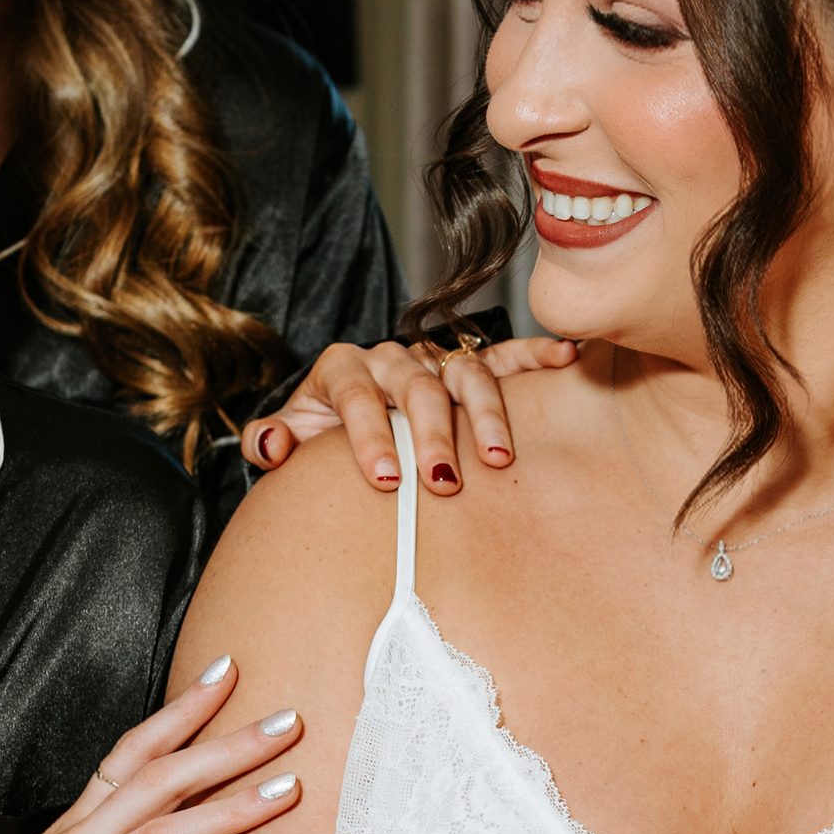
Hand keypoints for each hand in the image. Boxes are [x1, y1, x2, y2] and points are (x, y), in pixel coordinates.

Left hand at [244, 334, 580, 492]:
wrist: (345, 421)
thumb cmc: (321, 436)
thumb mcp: (291, 437)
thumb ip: (271, 441)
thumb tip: (270, 446)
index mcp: (344, 369)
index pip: (357, 396)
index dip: (370, 435)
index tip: (384, 479)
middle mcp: (392, 359)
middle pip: (417, 387)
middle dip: (431, 434)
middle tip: (442, 479)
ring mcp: (433, 362)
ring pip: (465, 376)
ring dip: (485, 414)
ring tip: (498, 459)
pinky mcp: (467, 367)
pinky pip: (505, 356)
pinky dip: (534, 354)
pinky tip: (563, 357)